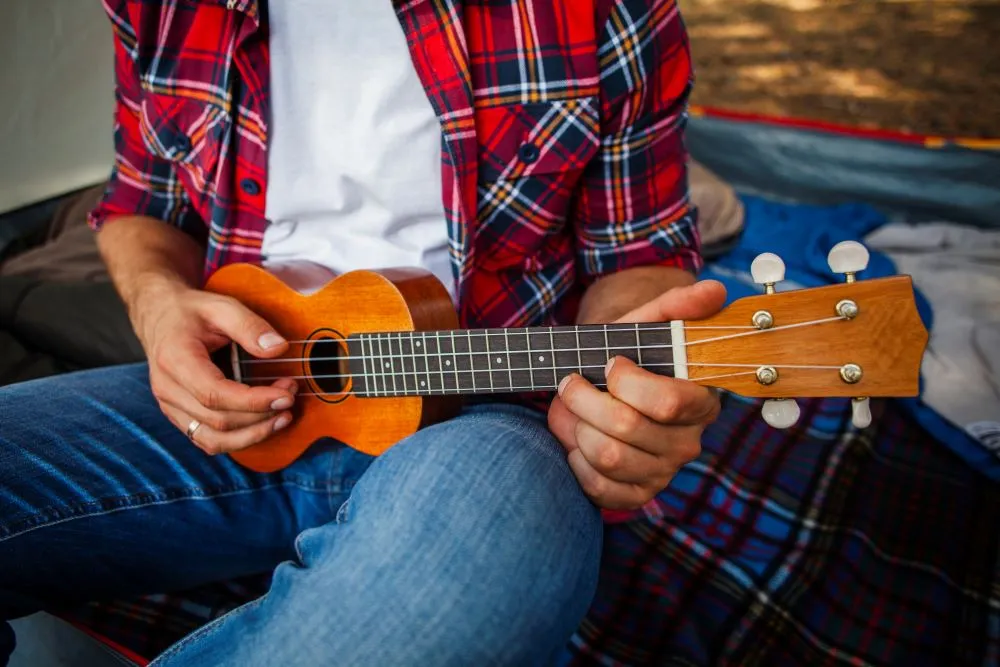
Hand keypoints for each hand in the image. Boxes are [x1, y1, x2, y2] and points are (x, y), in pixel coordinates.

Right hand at [133, 282, 296, 454]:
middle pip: (218, 420)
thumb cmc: (191, 312)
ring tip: (283, 416)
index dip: (254, 401)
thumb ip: (249, 326)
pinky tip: (263, 424)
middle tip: (291, 394)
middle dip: (261, 414)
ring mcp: (171, 407)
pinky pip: (208, 440)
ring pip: (213, 439)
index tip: (286, 395)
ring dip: (253, 434)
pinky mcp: (179, 416)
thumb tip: (278, 348)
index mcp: (175, 360)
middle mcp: (168, 389)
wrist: (161, 318)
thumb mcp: (221, 306)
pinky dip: (239, 439)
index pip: (215, 394)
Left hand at [548, 280, 725, 509]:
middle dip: (584, 399)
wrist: (607, 381)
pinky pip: (600, 488)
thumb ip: (678, 305)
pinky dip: (577, 461)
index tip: (610, 363)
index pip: (666, 402)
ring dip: (576, 427)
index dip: (627, 381)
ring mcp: (663, 471)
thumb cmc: (628, 352)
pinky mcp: (637, 494)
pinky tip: (577, 438)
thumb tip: (713, 290)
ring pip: (608, 457)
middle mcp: (688, 442)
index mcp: (700, 401)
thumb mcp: (648, 322)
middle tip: (569, 382)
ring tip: (571, 409)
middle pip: (626, 428)